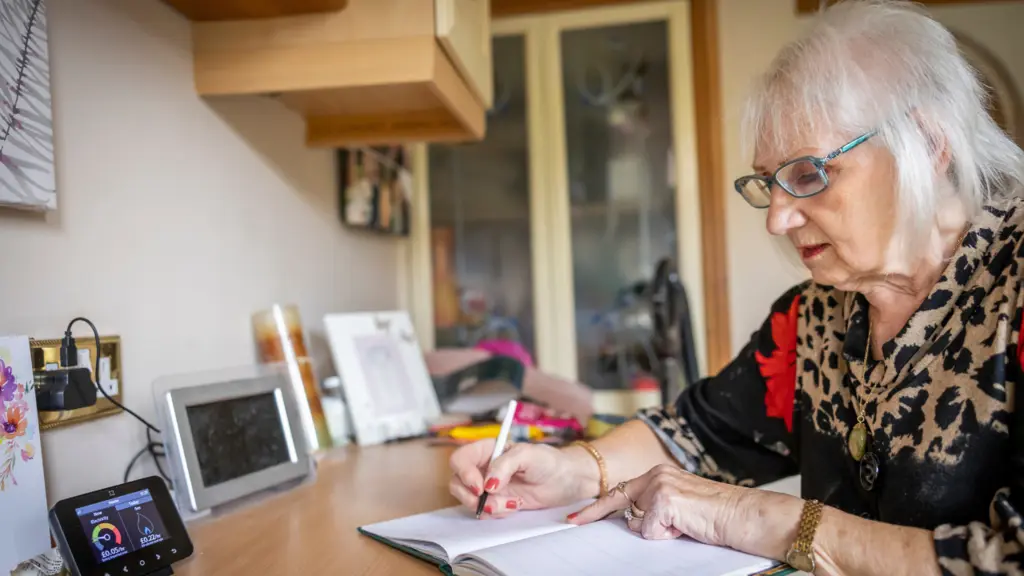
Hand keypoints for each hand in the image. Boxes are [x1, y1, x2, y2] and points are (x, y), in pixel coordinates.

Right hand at [448, 439, 594, 518]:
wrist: (567, 481)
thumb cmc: (549, 461)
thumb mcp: (527, 455)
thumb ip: (505, 465)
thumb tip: (488, 484)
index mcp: (488, 449)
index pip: (461, 458)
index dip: (464, 473)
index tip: (480, 486)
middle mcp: (484, 467)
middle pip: (457, 481)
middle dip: (469, 495)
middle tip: (488, 501)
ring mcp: (489, 486)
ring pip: (468, 498)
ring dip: (484, 506)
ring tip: (509, 504)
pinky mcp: (498, 502)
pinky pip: (484, 511)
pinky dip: (495, 512)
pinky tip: (513, 506)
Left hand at [567, 464, 745, 546]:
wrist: (742, 515)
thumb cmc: (715, 514)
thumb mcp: (679, 504)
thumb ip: (655, 504)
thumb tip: (634, 520)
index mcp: (659, 473)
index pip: (620, 492)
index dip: (596, 508)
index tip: (574, 518)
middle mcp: (655, 474)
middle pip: (626, 509)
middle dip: (638, 523)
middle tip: (659, 523)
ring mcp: (658, 486)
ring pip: (638, 523)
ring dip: (659, 530)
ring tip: (685, 523)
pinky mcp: (664, 501)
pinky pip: (650, 531)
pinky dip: (667, 535)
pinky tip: (686, 526)